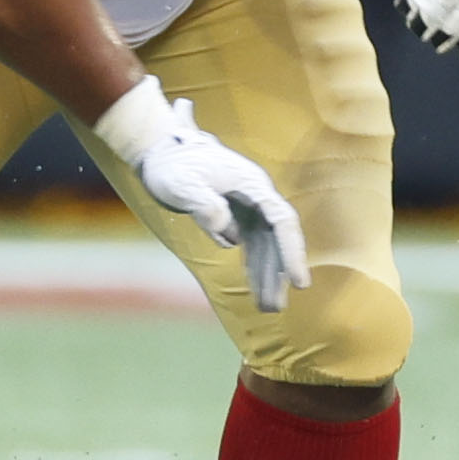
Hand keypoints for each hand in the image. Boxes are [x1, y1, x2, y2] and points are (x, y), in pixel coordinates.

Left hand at [93, 77, 310, 313]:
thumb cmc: (170, 165)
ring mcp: (248, 206)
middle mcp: (256, 195)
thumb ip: (203, 206)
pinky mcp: (237, 215)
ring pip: (265, 246)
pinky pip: (252, 246)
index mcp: (251, 184)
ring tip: (268, 309)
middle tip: (273, 308)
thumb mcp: (180, 185)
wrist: (159, 150)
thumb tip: (228, 234)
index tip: (299, 282)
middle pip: (276, 238)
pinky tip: (257, 291)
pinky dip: (254, 268)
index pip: (281, 221)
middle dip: (278, 273)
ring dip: (267, 276)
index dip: (291, 252)